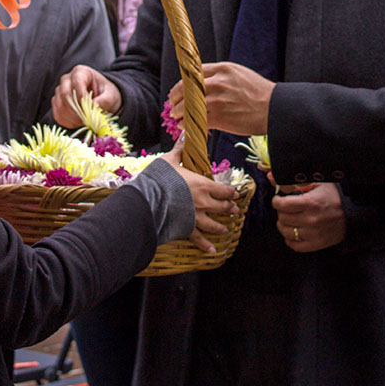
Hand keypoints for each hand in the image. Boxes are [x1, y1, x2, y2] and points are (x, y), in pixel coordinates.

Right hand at [50, 65, 121, 128]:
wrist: (101, 99)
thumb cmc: (106, 94)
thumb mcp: (112, 95)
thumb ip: (106, 100)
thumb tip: (93, 106)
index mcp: (81, 72)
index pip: (77, 83)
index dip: (83, 98)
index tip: (92, 108)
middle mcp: (66, 80)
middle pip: (65, 95)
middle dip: (77, 110)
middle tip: (89, 118)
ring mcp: (59, 91)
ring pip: (60, 106)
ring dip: (73, 118)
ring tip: (86, 121)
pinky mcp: (57, 104)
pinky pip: (58, 115)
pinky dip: (68, 122)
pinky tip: (79, 122)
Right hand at [159, 137, 238, 252]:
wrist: (149, 200)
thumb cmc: (159, 179)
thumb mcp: (169, 160)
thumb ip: (179, 150)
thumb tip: (185, 135)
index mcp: (202, 185)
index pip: (223, 190)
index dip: (231, 192)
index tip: (235, 194)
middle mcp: (203, 203)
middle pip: (222, 207)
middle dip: (229, 208)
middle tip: (234, 210)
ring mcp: (196, 217)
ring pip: (214, 224)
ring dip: (221, 226)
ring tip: (226, 228)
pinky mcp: (187, 229)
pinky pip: (199, 239)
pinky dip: (206, 245)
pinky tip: (212, 250)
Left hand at [168, 62, 272, 135]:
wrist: (274, 109)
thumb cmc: (259, 93)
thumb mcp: (240, 75)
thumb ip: (221, 77)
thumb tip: (202, 85)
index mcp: (223, 69)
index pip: (193, 72)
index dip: (182, 83)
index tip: (178, 91)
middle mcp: (218, 82)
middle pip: (186, 87)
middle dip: (175, 97)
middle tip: (172, 105)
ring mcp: (218, 99)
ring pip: (188, 105)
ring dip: (179, 113)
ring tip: (176, 117)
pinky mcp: (220, 116)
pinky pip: (197, 120)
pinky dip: (188, 124)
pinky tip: (185, 126)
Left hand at [271, 182, 345, 252]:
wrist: (352, 214)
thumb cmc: (333, 196)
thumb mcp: (315, 183)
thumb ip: (292, 182)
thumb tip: (270, 177)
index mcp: (310, 203)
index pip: (282, 205)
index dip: (276, 201)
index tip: (279, 200)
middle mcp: (311, 220)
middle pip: (282, 218)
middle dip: (281, 212)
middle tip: (287, 209)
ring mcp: (313, 234)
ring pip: (286, 232)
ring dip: (284, 225)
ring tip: (290, 219)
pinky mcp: (316, 244)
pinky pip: (294, 245)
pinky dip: (291, 239)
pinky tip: (295, 231)